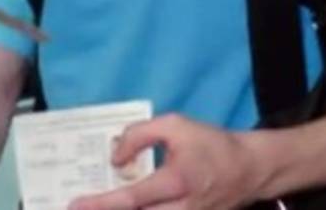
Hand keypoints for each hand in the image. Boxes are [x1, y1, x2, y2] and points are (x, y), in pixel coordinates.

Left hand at [69, 114, 268, 209]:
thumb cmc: (210, 144)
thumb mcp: (175, 125)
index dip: (101, 204)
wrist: (250, 169)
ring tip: (94, 206)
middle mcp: (181, 209)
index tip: (75, 204)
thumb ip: (140, 135)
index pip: (131, 198)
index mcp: (176, 182)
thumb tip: (115, 158)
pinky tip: (120, 206)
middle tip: (75, 209)